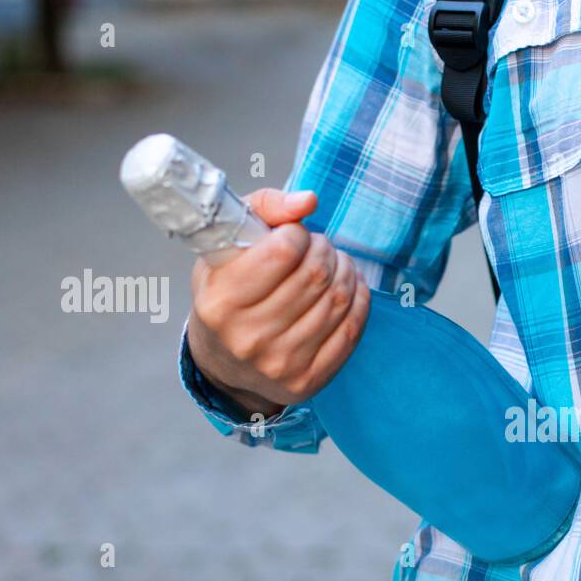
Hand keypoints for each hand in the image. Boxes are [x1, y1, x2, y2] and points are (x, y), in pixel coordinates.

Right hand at [187, 188, 370, 416]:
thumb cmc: (226, 293)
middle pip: (316, 275)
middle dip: (325, 250)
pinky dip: (359, 301)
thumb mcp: (226, 246)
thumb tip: (309, 200)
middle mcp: (249, 337)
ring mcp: (281, 363)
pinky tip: (350, 288)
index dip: (299, 234)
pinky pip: (351, 330)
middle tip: (320, 247)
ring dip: (346, 271)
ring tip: (336, 263)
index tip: (295, 235)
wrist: (224, 363)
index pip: (283, 252)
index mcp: (221, 301)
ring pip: (338, 300)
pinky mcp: (309, 380)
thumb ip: (263, 209)